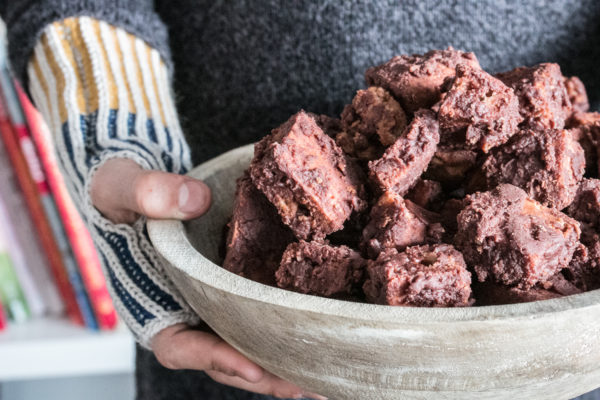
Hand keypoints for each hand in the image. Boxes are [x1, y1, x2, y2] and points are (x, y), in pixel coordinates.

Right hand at [90, 158, 325, 399]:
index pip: (178, 346)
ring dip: (277, 361)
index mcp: (150, 303)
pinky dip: (282, 324)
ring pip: (243, 340)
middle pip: (221, 357)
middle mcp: (183, 310)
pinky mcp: (230, 284)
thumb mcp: (119, 186)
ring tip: (319, 377)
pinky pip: (254, 310)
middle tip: (302, 385)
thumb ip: (147, 192)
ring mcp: (208, 301)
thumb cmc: (118, 192)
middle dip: (261, 375)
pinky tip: (314, 332)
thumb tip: (197, 201)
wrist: (138, 184)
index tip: (252, 366)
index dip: (213, 359)